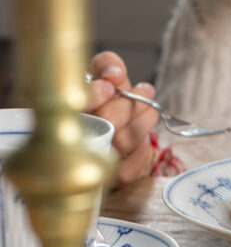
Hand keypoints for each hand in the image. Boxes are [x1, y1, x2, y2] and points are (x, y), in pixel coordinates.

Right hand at [85, 51, 159, 184]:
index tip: (113, 83)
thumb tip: (116, 75)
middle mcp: (73, 141)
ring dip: (143, 122)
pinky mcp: (111, 181)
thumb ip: (107, 65)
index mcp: (65, 111)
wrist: (116, 134)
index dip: (95, 93)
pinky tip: (144, 139)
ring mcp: (92, 163)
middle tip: (145, 91)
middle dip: (130, 104)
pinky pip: (132, 168)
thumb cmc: (107, 103)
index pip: (76, 103)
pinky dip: (143, 150)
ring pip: (122, 142)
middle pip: (106, 121)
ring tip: (150, 109)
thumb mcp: (104, 74)